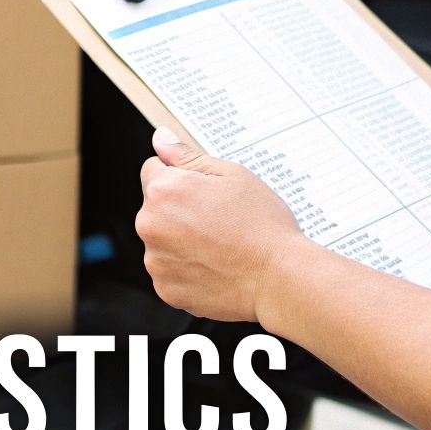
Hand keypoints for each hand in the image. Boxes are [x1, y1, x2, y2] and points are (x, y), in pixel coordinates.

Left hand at [136, 128, 308, 323]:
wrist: (280, 278)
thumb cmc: (262, 225)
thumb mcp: (232, 175)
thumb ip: (188, 156)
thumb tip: (161, 139)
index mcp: (163, 191)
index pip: (153, 170)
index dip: (181, 176)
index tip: (205, 191)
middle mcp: (150, 226)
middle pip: (155, 207)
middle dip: (179, 209)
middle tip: (219, 219)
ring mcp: (156, 262)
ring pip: (162, 240)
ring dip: (181, 240)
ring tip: (220, 245)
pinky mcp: (166, 290)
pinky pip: (170, 271)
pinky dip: (187, 269)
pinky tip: (216, 266)